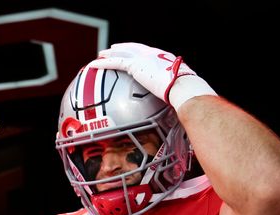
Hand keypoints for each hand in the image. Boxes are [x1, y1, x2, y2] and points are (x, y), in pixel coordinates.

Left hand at [88, 42, 206, 105]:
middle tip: (112, 48)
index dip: (137, 51)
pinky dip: (104, 63)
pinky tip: (94, 64)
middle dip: (122, 48)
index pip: (147, 52)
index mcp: (164, 58)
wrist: (183, 87)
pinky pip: (116, 63)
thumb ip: (171, 90)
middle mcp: (154, 54)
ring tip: (100, 54)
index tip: (131, 52)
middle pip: (133, 48)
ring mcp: (145, 58)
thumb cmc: (184, 91)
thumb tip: (173, 102)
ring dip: (110, 53)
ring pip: (122, 53)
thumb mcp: (177, 88)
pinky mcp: (136, 66)